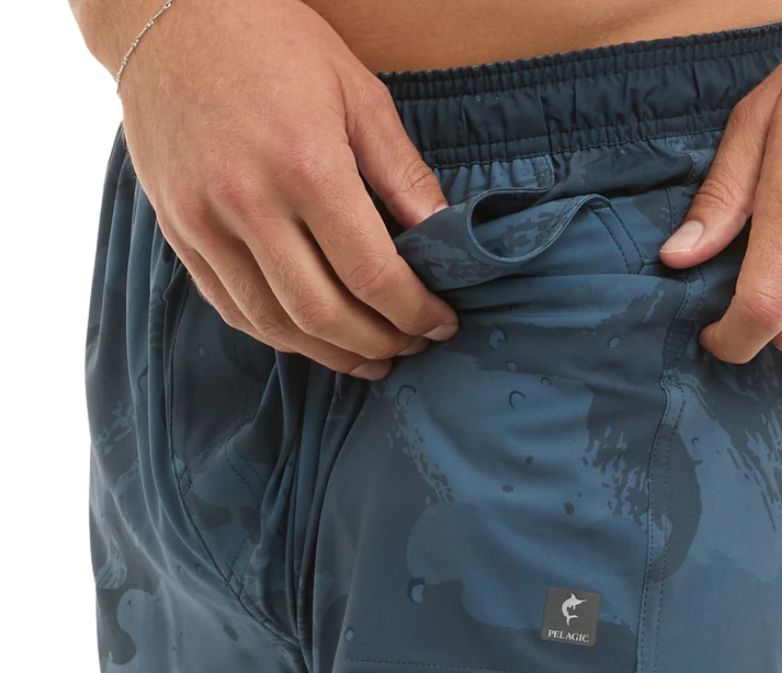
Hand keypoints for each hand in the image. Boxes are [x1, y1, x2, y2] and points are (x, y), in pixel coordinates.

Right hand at [117, 0, 459, 379]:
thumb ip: (404, 174)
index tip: (442, 324)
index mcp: (307, 167)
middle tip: (412, 347)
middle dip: (380, 343)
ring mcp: (205, 223)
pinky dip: (280, 335)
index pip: (373, 275)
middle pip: (325, 315)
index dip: (416, 312)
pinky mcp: (179, 231)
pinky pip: (232, 308)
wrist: (166, 9)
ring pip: (276, 324)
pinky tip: (314, 338)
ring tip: (371, 359)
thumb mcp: (359, 92)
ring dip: (331, 355)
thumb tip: (446, 237)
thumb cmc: (273, 39)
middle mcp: (250, 204)